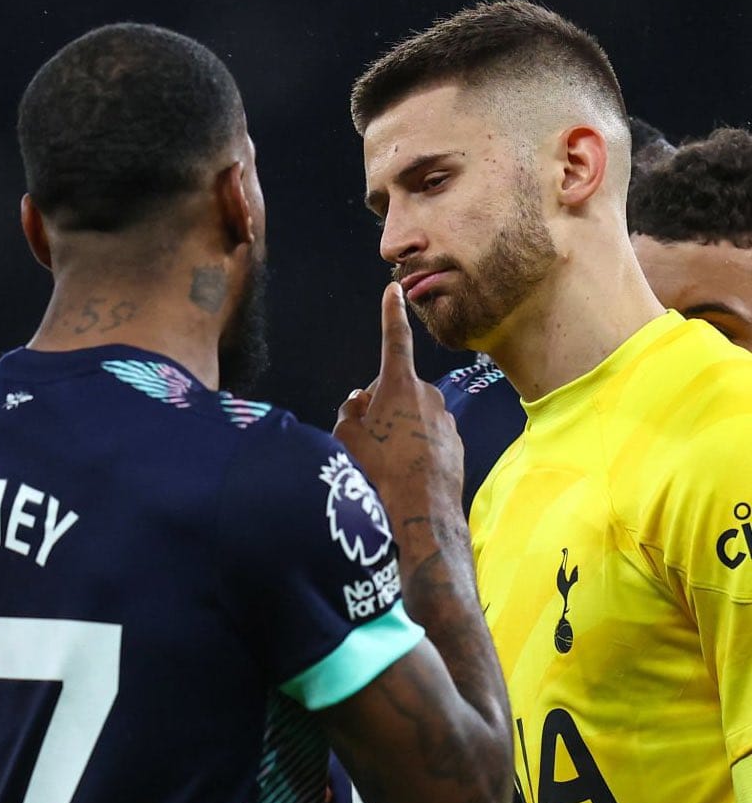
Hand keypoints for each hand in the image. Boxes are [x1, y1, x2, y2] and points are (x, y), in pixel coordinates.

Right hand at [334, 282, 463, 524]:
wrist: (421, 513)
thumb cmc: (378, 471)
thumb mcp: (346, 438)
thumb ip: (349, 412)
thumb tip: (359, 401)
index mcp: (399, 386)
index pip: (394, 340)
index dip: (391, 314)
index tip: (394, 289)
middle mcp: (428, 395)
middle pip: (396, 389)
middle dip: (381, 405)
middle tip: (368, 438)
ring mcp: (445, 419)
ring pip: (413, 415)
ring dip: (399, 428)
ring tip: (388, 462)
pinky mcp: (456, 442)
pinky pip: (428, 435)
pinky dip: (416, 446)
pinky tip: (407, 472)